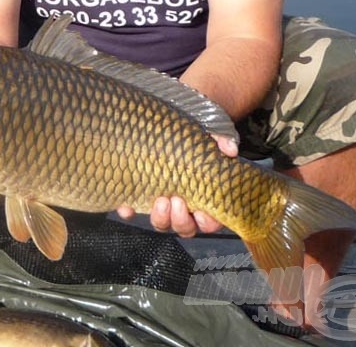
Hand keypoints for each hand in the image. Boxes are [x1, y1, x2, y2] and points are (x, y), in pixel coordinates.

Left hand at [116, 134, 236, 235]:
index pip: (210, 222)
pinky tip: (126, 206)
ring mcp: (160, 204)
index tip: (203, 211)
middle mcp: (183, 207)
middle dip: (181, 220)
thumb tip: (230, 150)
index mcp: (203, 198)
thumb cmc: (191, 140)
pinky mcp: (139, 196)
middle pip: (185, 228)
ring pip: (162, 224)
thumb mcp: (208, 138)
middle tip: (176, 200)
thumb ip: (222, 142)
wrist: (164, 128)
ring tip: (160, 200)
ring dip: (161, 217)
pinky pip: (133, 211)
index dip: (208, 222)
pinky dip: (129, 211)